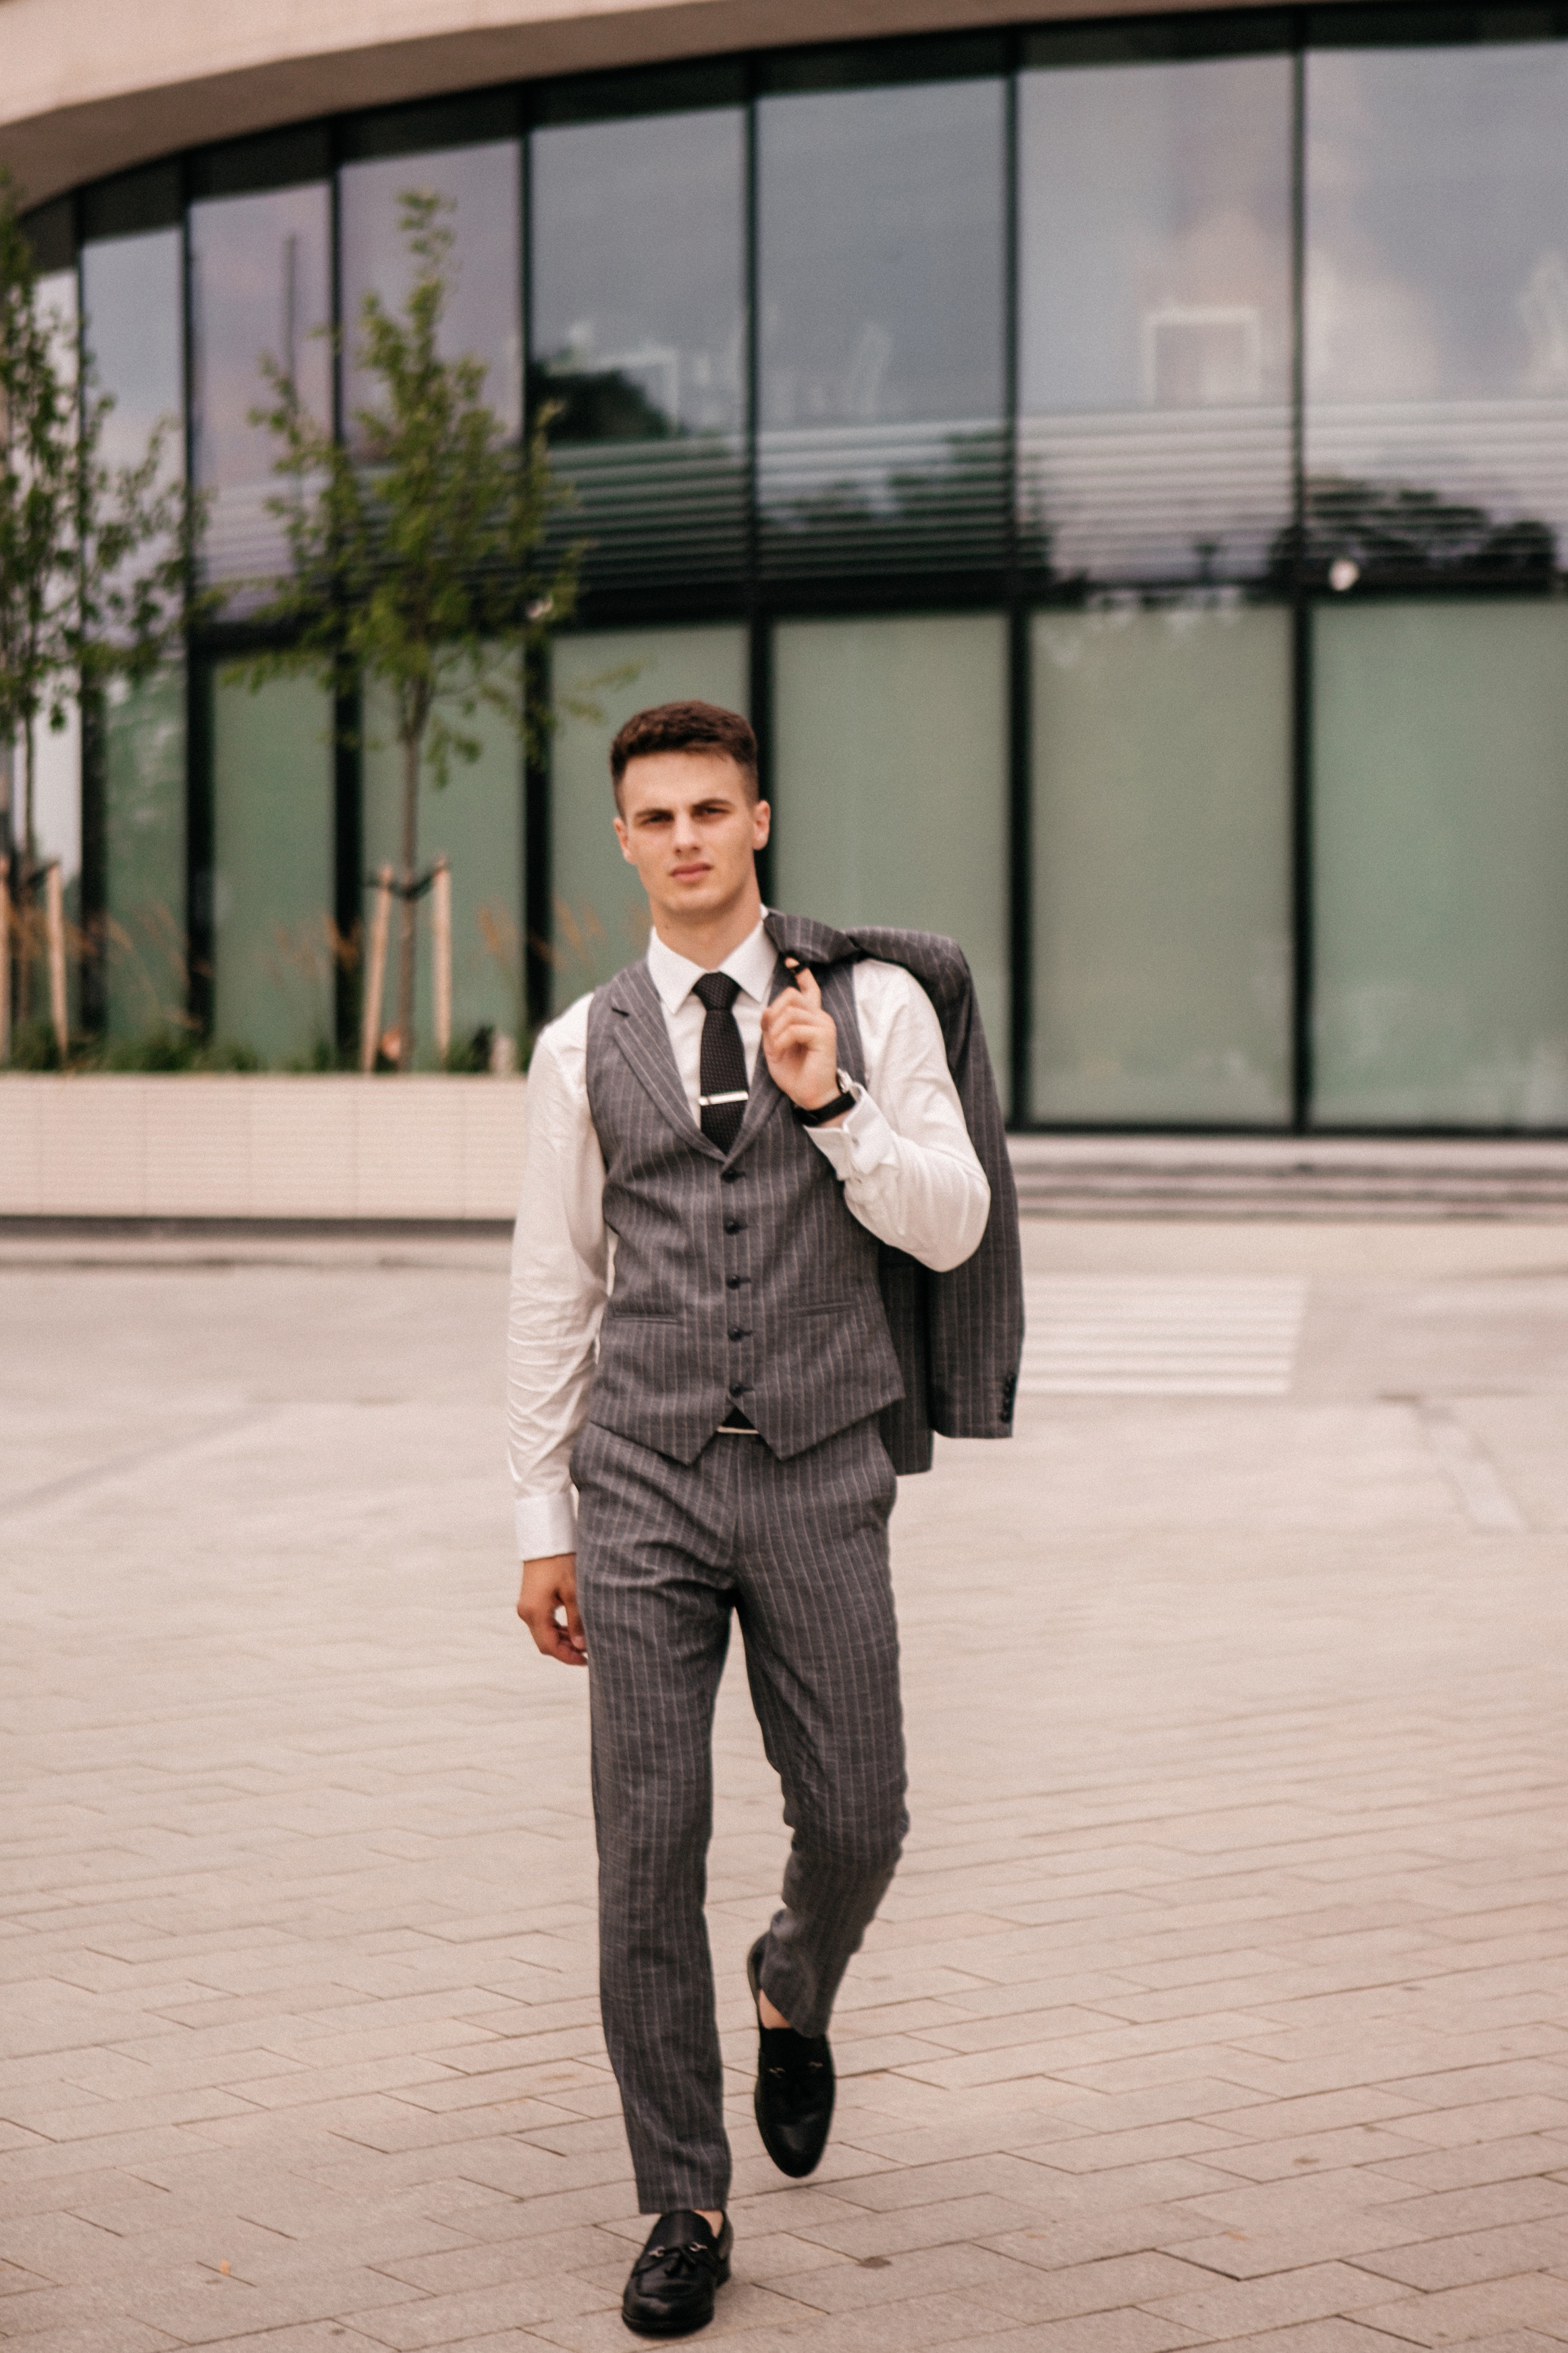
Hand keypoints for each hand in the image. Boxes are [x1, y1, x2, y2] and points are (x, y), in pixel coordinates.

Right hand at [517, 1554, 586, 1665]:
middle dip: (566, 1650)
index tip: (586, 1661)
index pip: (549, 1646)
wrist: (545, 1538)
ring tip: (584, 1640)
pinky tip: (573, 1628)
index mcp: (535, 1612)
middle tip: (589, 1651)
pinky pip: (542, 1622)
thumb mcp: (574, 1592)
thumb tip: (581, 1646)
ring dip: (562, 1640)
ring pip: (544, 1633)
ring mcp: (526, 1606)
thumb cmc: (561, 1561)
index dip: (567, 1657)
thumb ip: (576, 1621)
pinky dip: (557, 1629)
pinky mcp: (530, 1600)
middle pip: (545, 1643)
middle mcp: (526, 1612)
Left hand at [761, 960, 843, 1117]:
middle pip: (791, 995)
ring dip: (775, 1033)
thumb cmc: (795, 1073)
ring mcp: (824, 1024)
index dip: (801, 973)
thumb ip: (771, 1026)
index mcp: (810, 1018)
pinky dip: (781, 1042)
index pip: (809, 989)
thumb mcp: (774, 1046)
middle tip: (771, 1037)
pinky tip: (780, 1054)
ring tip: (776, 1051)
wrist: (809, 1096)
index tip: (791, 960)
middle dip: (773, 1014)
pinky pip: (794, 1028)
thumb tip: (767, 1010)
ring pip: (790, 1011)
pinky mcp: (824, 1035)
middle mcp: (819, 1017)